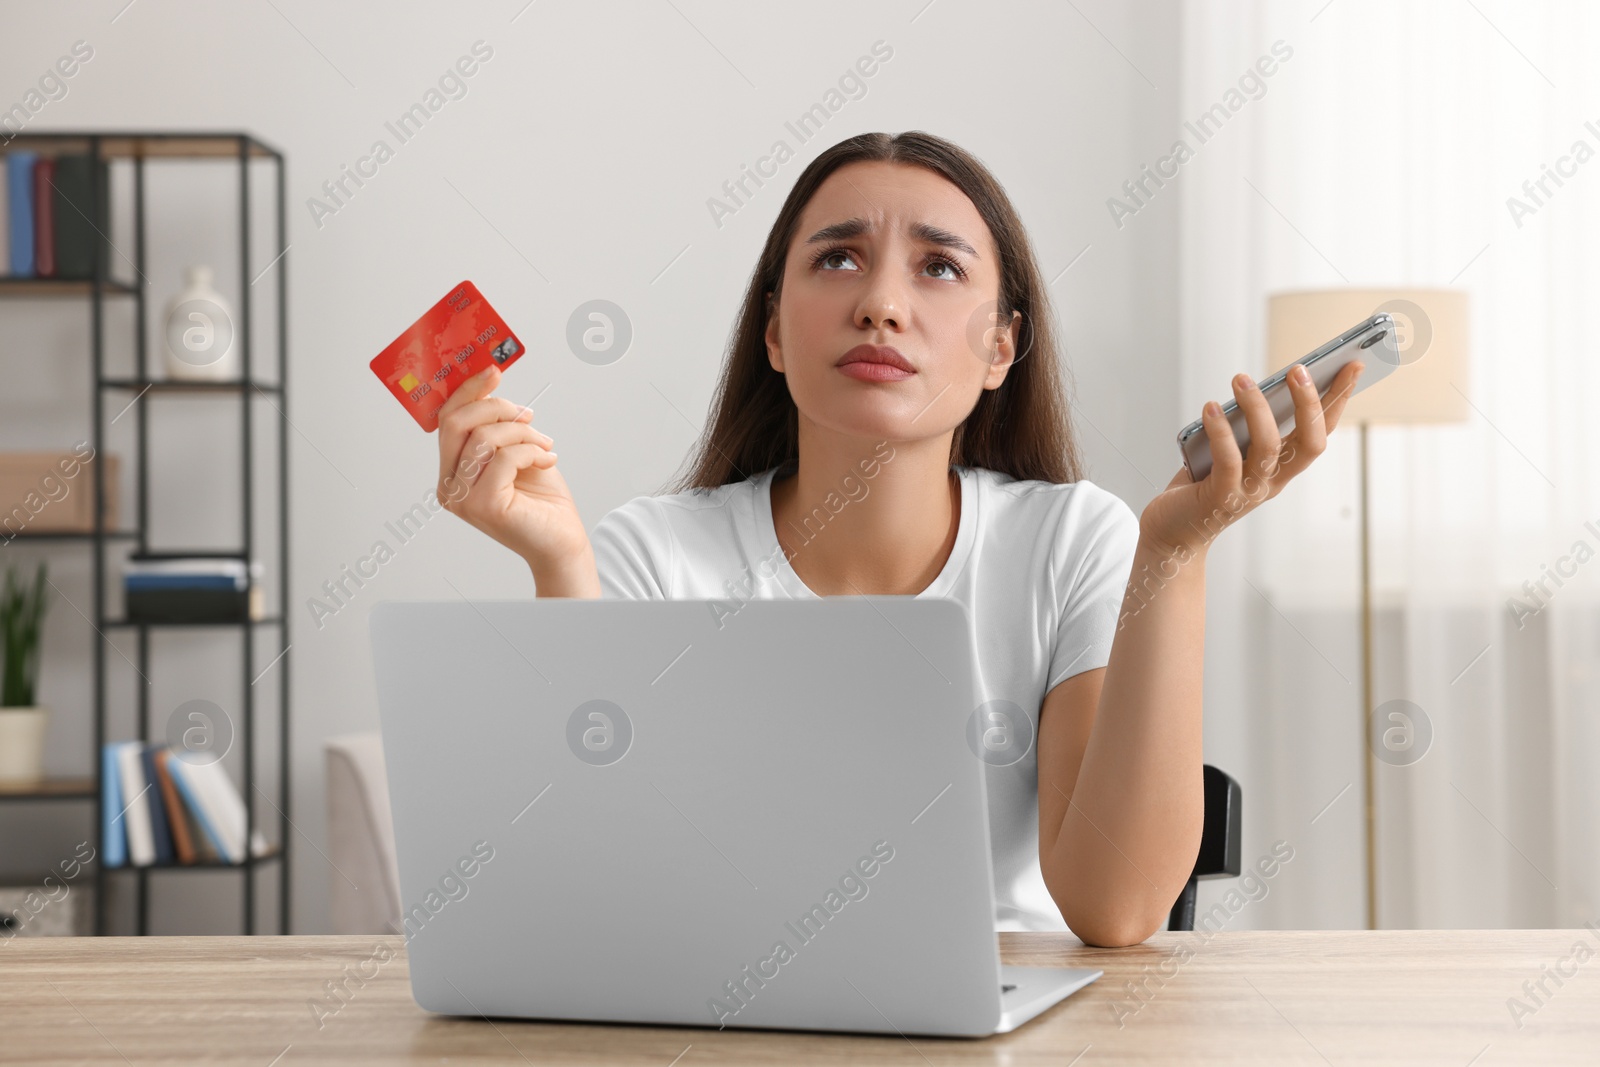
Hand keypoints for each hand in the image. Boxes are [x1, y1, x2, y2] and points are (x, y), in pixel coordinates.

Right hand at [436, 364, 589, 571]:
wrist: (562, 540)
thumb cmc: (541, 499)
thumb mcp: (517, 450)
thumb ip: (497, 426)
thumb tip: (491, 387)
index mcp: (451, 472)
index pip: (446, 421)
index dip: (468, 391)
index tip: (493, 371)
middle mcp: (449, 487)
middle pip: (456, 423)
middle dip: (496, 408)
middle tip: (527, 414)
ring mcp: (462, 499)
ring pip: (485, 437)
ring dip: (523, 433)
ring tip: (544, 445)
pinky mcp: (484, 506)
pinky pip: (505, 456)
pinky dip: (532, 451)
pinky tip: (547, 460)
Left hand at [1139, 360, 1364, 558]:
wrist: (1175, 532)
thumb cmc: (1202, 485)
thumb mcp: (1232, 451)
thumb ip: (1246, 427)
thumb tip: (1254, 386)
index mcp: (1282, 468)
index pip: (1320, 432)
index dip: (1338, 401)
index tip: (1352, 366)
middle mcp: (1273, 481)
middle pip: (1308, 443)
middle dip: (1310, 404)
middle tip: (1298, 369)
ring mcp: (1249, 491)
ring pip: (1268, 446)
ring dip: (1256, 408)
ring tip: (1240, 378)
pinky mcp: (1220, 498)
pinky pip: (1227, 459)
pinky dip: (1220, 431)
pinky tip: (1210, 407)